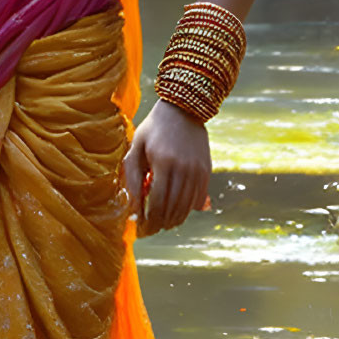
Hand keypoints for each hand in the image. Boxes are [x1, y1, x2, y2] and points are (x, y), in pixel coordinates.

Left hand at [123, 99, 211, 235]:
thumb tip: (134, 208)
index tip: (141, 228)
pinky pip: (198, 199)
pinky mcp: (206, 171)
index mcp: (163, 162)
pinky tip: (177, 211)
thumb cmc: (154, 129)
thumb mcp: (136, 148)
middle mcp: (184, 169)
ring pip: (187, 208)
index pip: (158, 203)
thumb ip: (132, 177)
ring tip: (162, 223)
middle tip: (149, 229)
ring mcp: (198, 171)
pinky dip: (187, 210)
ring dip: (174, 220)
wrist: (183, 109)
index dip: (149, 221)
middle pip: (173, 209)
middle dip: (160, 224)